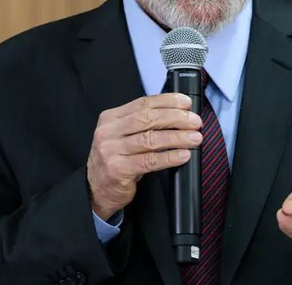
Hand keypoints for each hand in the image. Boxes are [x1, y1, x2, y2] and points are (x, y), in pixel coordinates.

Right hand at [87, 93, 202, 219]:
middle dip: (176, 118)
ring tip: (195, 138)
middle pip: (148, 118)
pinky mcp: (118, 170)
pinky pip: (150, 161)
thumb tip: (179, 114)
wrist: (96, 190)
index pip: (143, 103)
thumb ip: (143, 123)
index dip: (168, 101)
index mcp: (111, 118)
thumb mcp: (124, 136)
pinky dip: (170, 157)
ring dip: (177, 137)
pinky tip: (183, 155)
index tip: (186, 103)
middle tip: (195, 122)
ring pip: (150, 139)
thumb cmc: (117, 160)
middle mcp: (108, 132)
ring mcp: (111, 151)